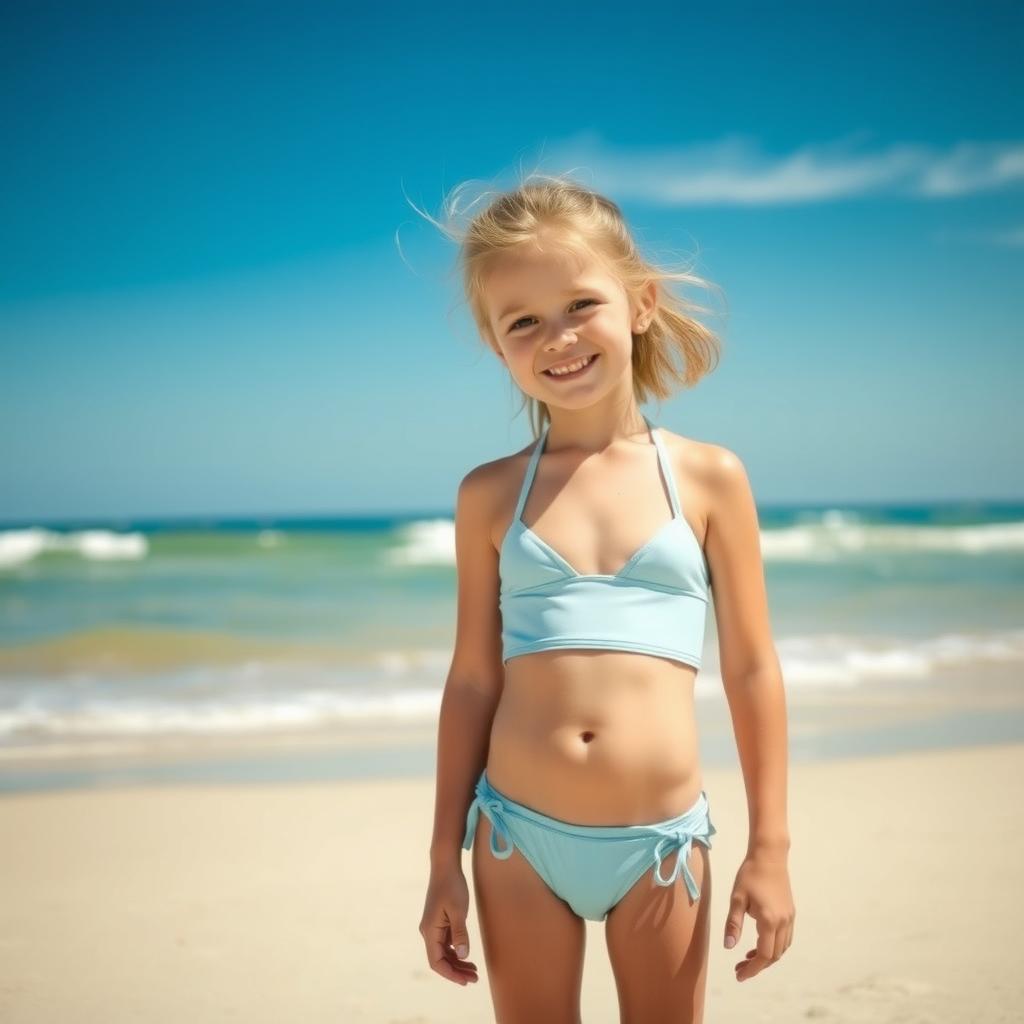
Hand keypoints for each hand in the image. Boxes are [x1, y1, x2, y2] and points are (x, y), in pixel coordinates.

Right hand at [418, 863, 478, 985]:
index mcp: (430, 931)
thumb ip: (460, 934)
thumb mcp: (458, 910)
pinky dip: (456, 952)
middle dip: (456, 971)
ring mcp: (433, 927)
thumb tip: (462, 956)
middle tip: (475, 978)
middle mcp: (428, 931)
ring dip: (457, 962)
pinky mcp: (438, 922)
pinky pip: (445, 943)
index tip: (466, 981)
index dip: (450, 974)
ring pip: (443, 952)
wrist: (445, 866)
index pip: (436, 962)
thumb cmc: (452, 886)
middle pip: (440, 959)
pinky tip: (467, 956)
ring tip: (474, 971)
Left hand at [723, 848, 794, 981]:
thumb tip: (729, 947)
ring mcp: (790, 918)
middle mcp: (783, 923)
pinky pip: (786, 938)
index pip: (763, 955)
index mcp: (769, 921)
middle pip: (774, 956)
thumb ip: (734, 924)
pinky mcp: (791, 912)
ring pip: (782, 948)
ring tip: (747, 958)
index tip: (739, 975)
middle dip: (757, 966)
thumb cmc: (750, 875)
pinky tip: (760, 943)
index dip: (752, 969)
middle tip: (739, 968)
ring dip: (767, 957)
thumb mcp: (737, 898)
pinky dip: (774, 946)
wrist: (769, 856)